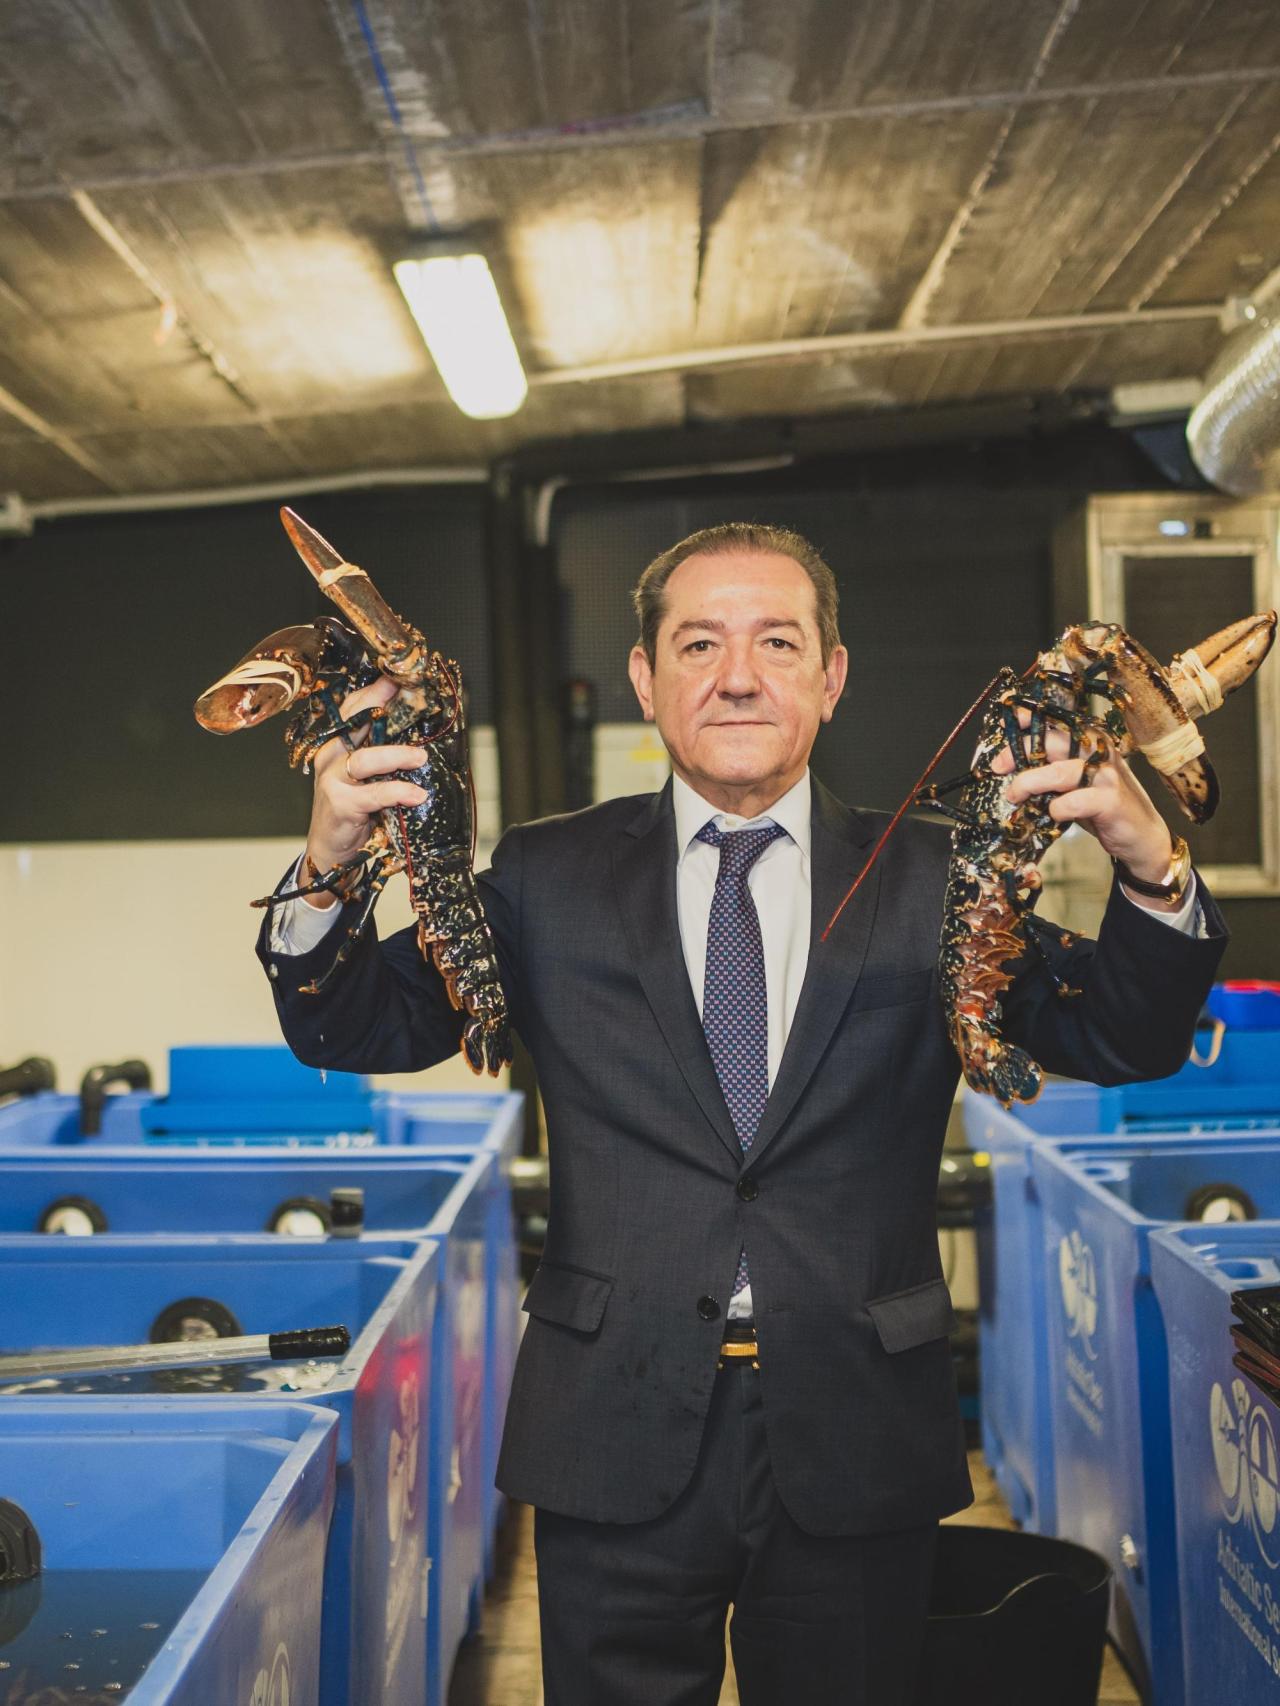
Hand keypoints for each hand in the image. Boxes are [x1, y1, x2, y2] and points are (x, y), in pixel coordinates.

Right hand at [302, 675, 426, 909]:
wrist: (330, 851)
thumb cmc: (354, 810)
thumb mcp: (368, 777)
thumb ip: (385, 754)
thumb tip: (421, 734)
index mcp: (339, 743)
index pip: (354, 706)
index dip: (377, 688)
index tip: (402, 674)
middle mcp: (332, 755)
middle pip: (354, 721)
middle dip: (382, 705)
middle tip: (414, 698)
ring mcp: (333, 779)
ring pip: (365, 757)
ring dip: (397, 755)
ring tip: (421, 756)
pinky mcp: (341, 804)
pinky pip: (373, 794)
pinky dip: (397, 792)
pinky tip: (416, 795)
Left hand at [993, 709, 1178, 905]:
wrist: (1142, 835)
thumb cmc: (1103, 806)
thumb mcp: (1075, 782)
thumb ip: (1049, 772)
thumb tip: (1010, 767)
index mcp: (1088, 742)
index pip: (1056, 722)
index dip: (1029, 718)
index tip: (1007, 721)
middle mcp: (1098, 752)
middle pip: (1052, 741)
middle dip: (1019, 752)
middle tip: (998, 768)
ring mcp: (1105, 775)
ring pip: (1059, 772)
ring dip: (1030, 783)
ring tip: (1014, 796)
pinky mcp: (1110, 800)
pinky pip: (1074, 802)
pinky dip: (1057, 809)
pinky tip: (1054, 814)